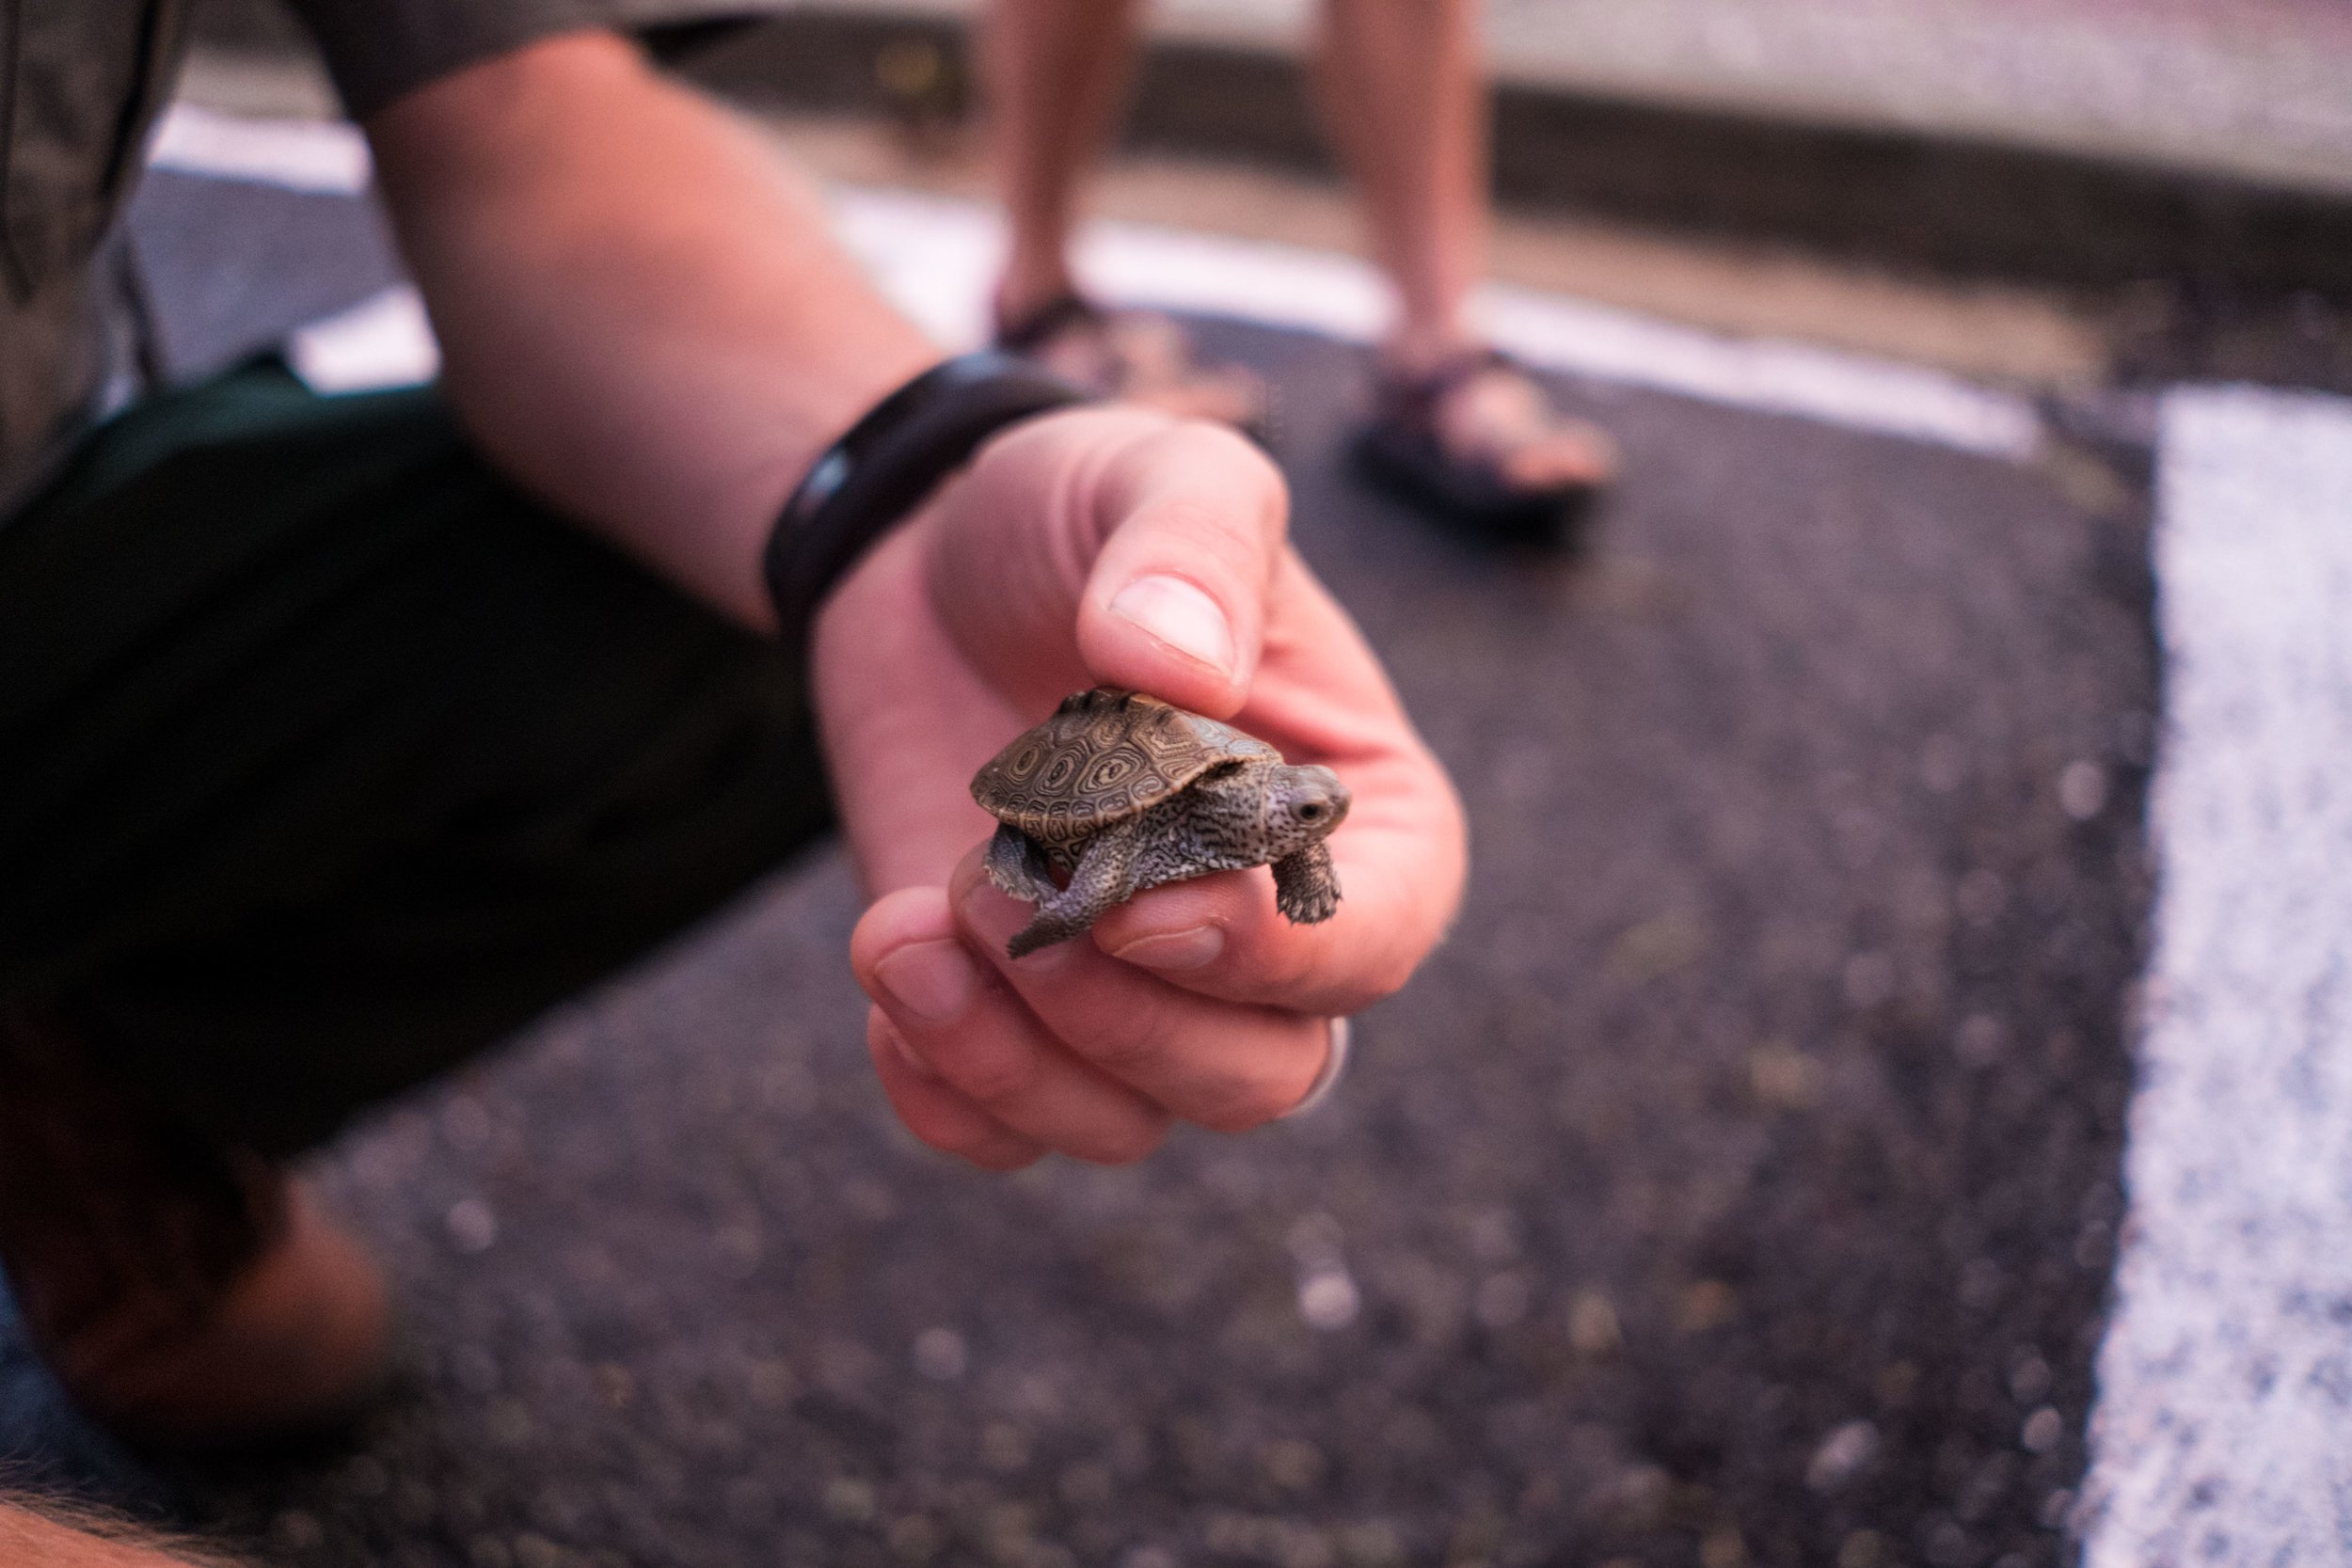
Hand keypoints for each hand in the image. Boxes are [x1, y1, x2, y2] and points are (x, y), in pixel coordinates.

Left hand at [813, 407, 1465, 1166]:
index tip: (1144, 902)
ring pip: (1128, 1121)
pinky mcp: (1018, 1013)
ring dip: (1011, 1050)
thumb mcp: (1156, 473)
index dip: (1274, 956)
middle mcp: (1265, 931)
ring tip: (911, 917)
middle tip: (1000, 880)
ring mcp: (1140, 988)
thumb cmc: (1080, 511)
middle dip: (1122, 1016)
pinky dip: (942, 1086)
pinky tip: (892, 962)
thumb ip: (1192, 548)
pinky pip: (1006, 1131)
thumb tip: (1177, 666)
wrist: (928, 556)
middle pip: (1260, 1076)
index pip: (1373, 943)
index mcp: (1357, 815)